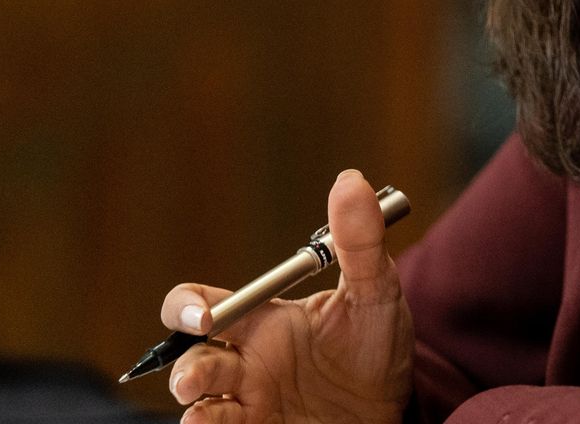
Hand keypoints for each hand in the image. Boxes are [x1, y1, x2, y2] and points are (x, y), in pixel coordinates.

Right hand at [161, 169, 414, 423]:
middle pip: (188, 355)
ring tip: (201, 413)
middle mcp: (247, 360)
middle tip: (195, 377)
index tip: (206, 318)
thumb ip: (360, 241)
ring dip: (193, 405)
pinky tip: (216, 423)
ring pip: (197, 400)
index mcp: (263, 320)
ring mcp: (250, 400)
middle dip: (184, 364)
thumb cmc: (378, 345)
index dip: (189, 308)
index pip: (203, 306)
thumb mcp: (376, 291)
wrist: (396, 406)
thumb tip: (349, 179)